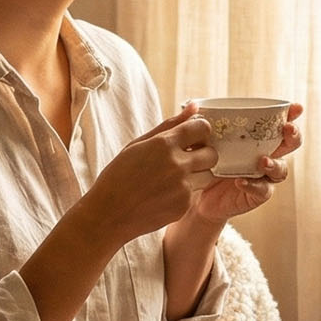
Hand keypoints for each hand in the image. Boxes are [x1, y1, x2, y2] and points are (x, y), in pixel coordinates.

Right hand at [74, 103, 216, 243]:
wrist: (108, 214)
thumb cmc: (119, 175)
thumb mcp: (138, 144)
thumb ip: (169, 125)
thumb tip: (194, 106)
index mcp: (164, 144)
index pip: (202, 128)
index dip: (200, 131)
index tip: (192, 137)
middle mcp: (177, 165)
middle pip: (212, 154)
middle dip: (203, 154)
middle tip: (187, 158)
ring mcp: (182, 187)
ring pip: (208, 175)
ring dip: (197, 174)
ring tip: (174, 177)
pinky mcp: (183, 206)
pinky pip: (195, 193)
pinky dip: (185, 192)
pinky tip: (165, 193)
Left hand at [187, 103, 300, 223]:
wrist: (196, 193)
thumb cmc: (203, 162)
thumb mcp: (200, 143)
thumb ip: (199, 127)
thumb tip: (193, 105)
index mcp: (258, 139)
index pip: (279, 124)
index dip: (291, 115)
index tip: (295, 107)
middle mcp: (266, 155)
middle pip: (290, 144)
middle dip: (293, 135)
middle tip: (287, 129)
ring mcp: (264, 176)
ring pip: (281, 169)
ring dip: (274, 164)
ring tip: (262, 161)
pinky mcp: (257, 194)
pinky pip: (263, 190)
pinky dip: (253, 185)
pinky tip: (241, 181)